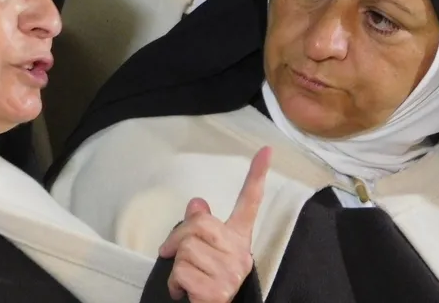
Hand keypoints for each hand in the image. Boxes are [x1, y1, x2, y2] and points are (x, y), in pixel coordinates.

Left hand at [157, 147, 271, 302]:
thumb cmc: (205, 283)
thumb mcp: (204, 252)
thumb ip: (200, 228)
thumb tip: (196, 203)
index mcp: (238, 239)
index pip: (249, 203)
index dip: (257, 175)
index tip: (266, 150)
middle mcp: (240, 253)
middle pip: (198, 224)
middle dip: (176, 238)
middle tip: (171, 254)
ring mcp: (231, 273)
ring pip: (185, 250)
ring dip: (175, 267)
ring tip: (188, 280)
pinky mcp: (218, 290)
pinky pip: (180, 272)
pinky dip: (174, 284)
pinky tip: (185, 293)